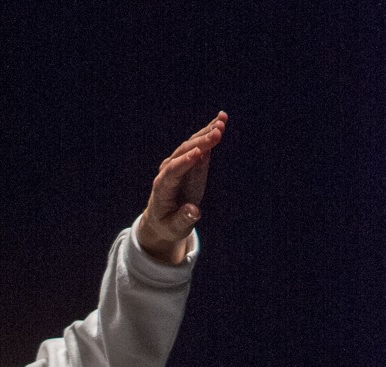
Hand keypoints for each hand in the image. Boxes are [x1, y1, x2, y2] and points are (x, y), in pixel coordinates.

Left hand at [137, 112, 226, 264]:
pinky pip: (198, 143)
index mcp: (162, 188)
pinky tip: (221, 119)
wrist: (162, 218)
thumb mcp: (174, 228)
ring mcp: (177, 162)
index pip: (173, 171)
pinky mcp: (188, 159)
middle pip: (183, 153)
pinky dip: (209, 131)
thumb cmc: (168, 225)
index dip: (185, 162)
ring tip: (222, 121)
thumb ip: (183, 219)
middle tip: (218, 132)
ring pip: (191, 144)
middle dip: (201, 142)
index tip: (199, 153)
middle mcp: (168, 171)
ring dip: (206, 132)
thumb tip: (193, 211)